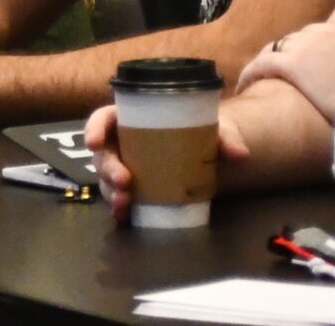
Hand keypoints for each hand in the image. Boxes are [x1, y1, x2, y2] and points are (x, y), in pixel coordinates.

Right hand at [84, 98, 254, 222]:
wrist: (205, 154)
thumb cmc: (199, 131)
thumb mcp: (213, 128)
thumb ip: (225, 137)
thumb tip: (241, 154)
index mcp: (132, 119)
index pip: (103, 118)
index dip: (93, 128)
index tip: (93, 142)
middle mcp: (123, 143)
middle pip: (103, 154)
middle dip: (107, 168)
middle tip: (124, 181)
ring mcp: (126, 167)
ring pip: (107, 179)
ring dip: (111, 192)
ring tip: (124, 203)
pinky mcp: (133, 190)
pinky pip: (118, 198)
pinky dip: (118, 208)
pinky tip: (124, 215)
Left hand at [235, 21, 334, 122]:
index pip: (314, 37)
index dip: (303, 52)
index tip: (299, 66)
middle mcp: (322, 34)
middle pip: (291, 40)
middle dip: (281, 56)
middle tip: (273, 73)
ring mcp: (305, 47)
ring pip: (273, 49)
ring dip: (263, 64)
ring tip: (254, 79)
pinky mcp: (292, 64)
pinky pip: (262, 64)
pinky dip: (250, 73)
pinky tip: (243, 85)